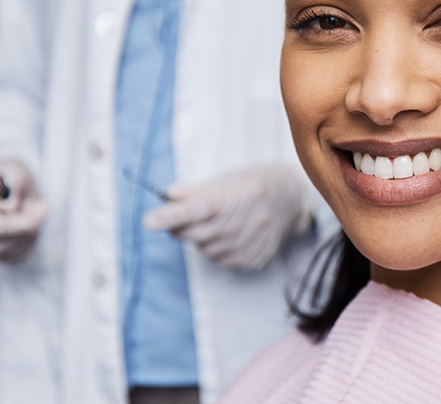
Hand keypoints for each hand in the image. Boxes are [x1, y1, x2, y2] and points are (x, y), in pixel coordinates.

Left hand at [141, 162, 312, 270]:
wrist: (291, 197)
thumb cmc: (251, 184)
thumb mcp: (225, 179)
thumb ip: (195, 191)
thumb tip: (167, 197)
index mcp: (240, 194)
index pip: (199, 208)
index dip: (172, 215)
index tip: (148, 221)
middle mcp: (251, 219)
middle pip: (199, 233)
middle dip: (181, 227)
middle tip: (178, 217)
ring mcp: (255, 242)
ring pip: (207, 249)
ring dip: (199, 238)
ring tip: (214, 222)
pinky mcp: (257, 257)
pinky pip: (221, 260)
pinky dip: (215, 249)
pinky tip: (226, 235)